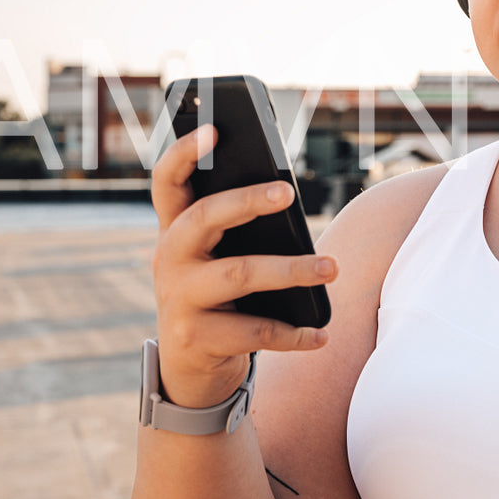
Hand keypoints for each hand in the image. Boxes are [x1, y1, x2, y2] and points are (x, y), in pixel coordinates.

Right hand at [149, 123, 334, 408]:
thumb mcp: (219, 258)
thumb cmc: (219, 296)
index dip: (183, 153)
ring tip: (332, 268)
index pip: (167, 181)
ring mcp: (178, 299)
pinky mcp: (195, 339)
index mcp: (174, 230)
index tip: (213, 130)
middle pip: (205, 217)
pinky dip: (293, 333)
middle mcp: (169, 258)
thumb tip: (286, 196)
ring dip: (291, 271)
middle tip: (288, 193)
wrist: (191, 367)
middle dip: (247, 201)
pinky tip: (321, 334)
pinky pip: (254, 331)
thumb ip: (239, 229)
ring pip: (239, 274)